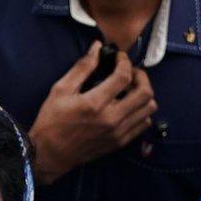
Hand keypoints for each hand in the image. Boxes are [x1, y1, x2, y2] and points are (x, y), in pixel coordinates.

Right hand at [29, 40, 157, 183]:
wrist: (51, 153)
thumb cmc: (52, 120)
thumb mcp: (61, 89)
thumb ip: (82, 67)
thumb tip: (97, 47)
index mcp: (95, 104)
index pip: (124, 76)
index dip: (125, 61)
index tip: (119, 57)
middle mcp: (112, 119)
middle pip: (145, 93)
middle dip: (141, 76)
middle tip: (130, 72)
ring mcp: (119, 132)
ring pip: (149, 109)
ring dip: (144, 94)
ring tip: (131, 88)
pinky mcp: (120, 142)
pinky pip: (144, 124)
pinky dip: (142, 111)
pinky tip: (129, 105)